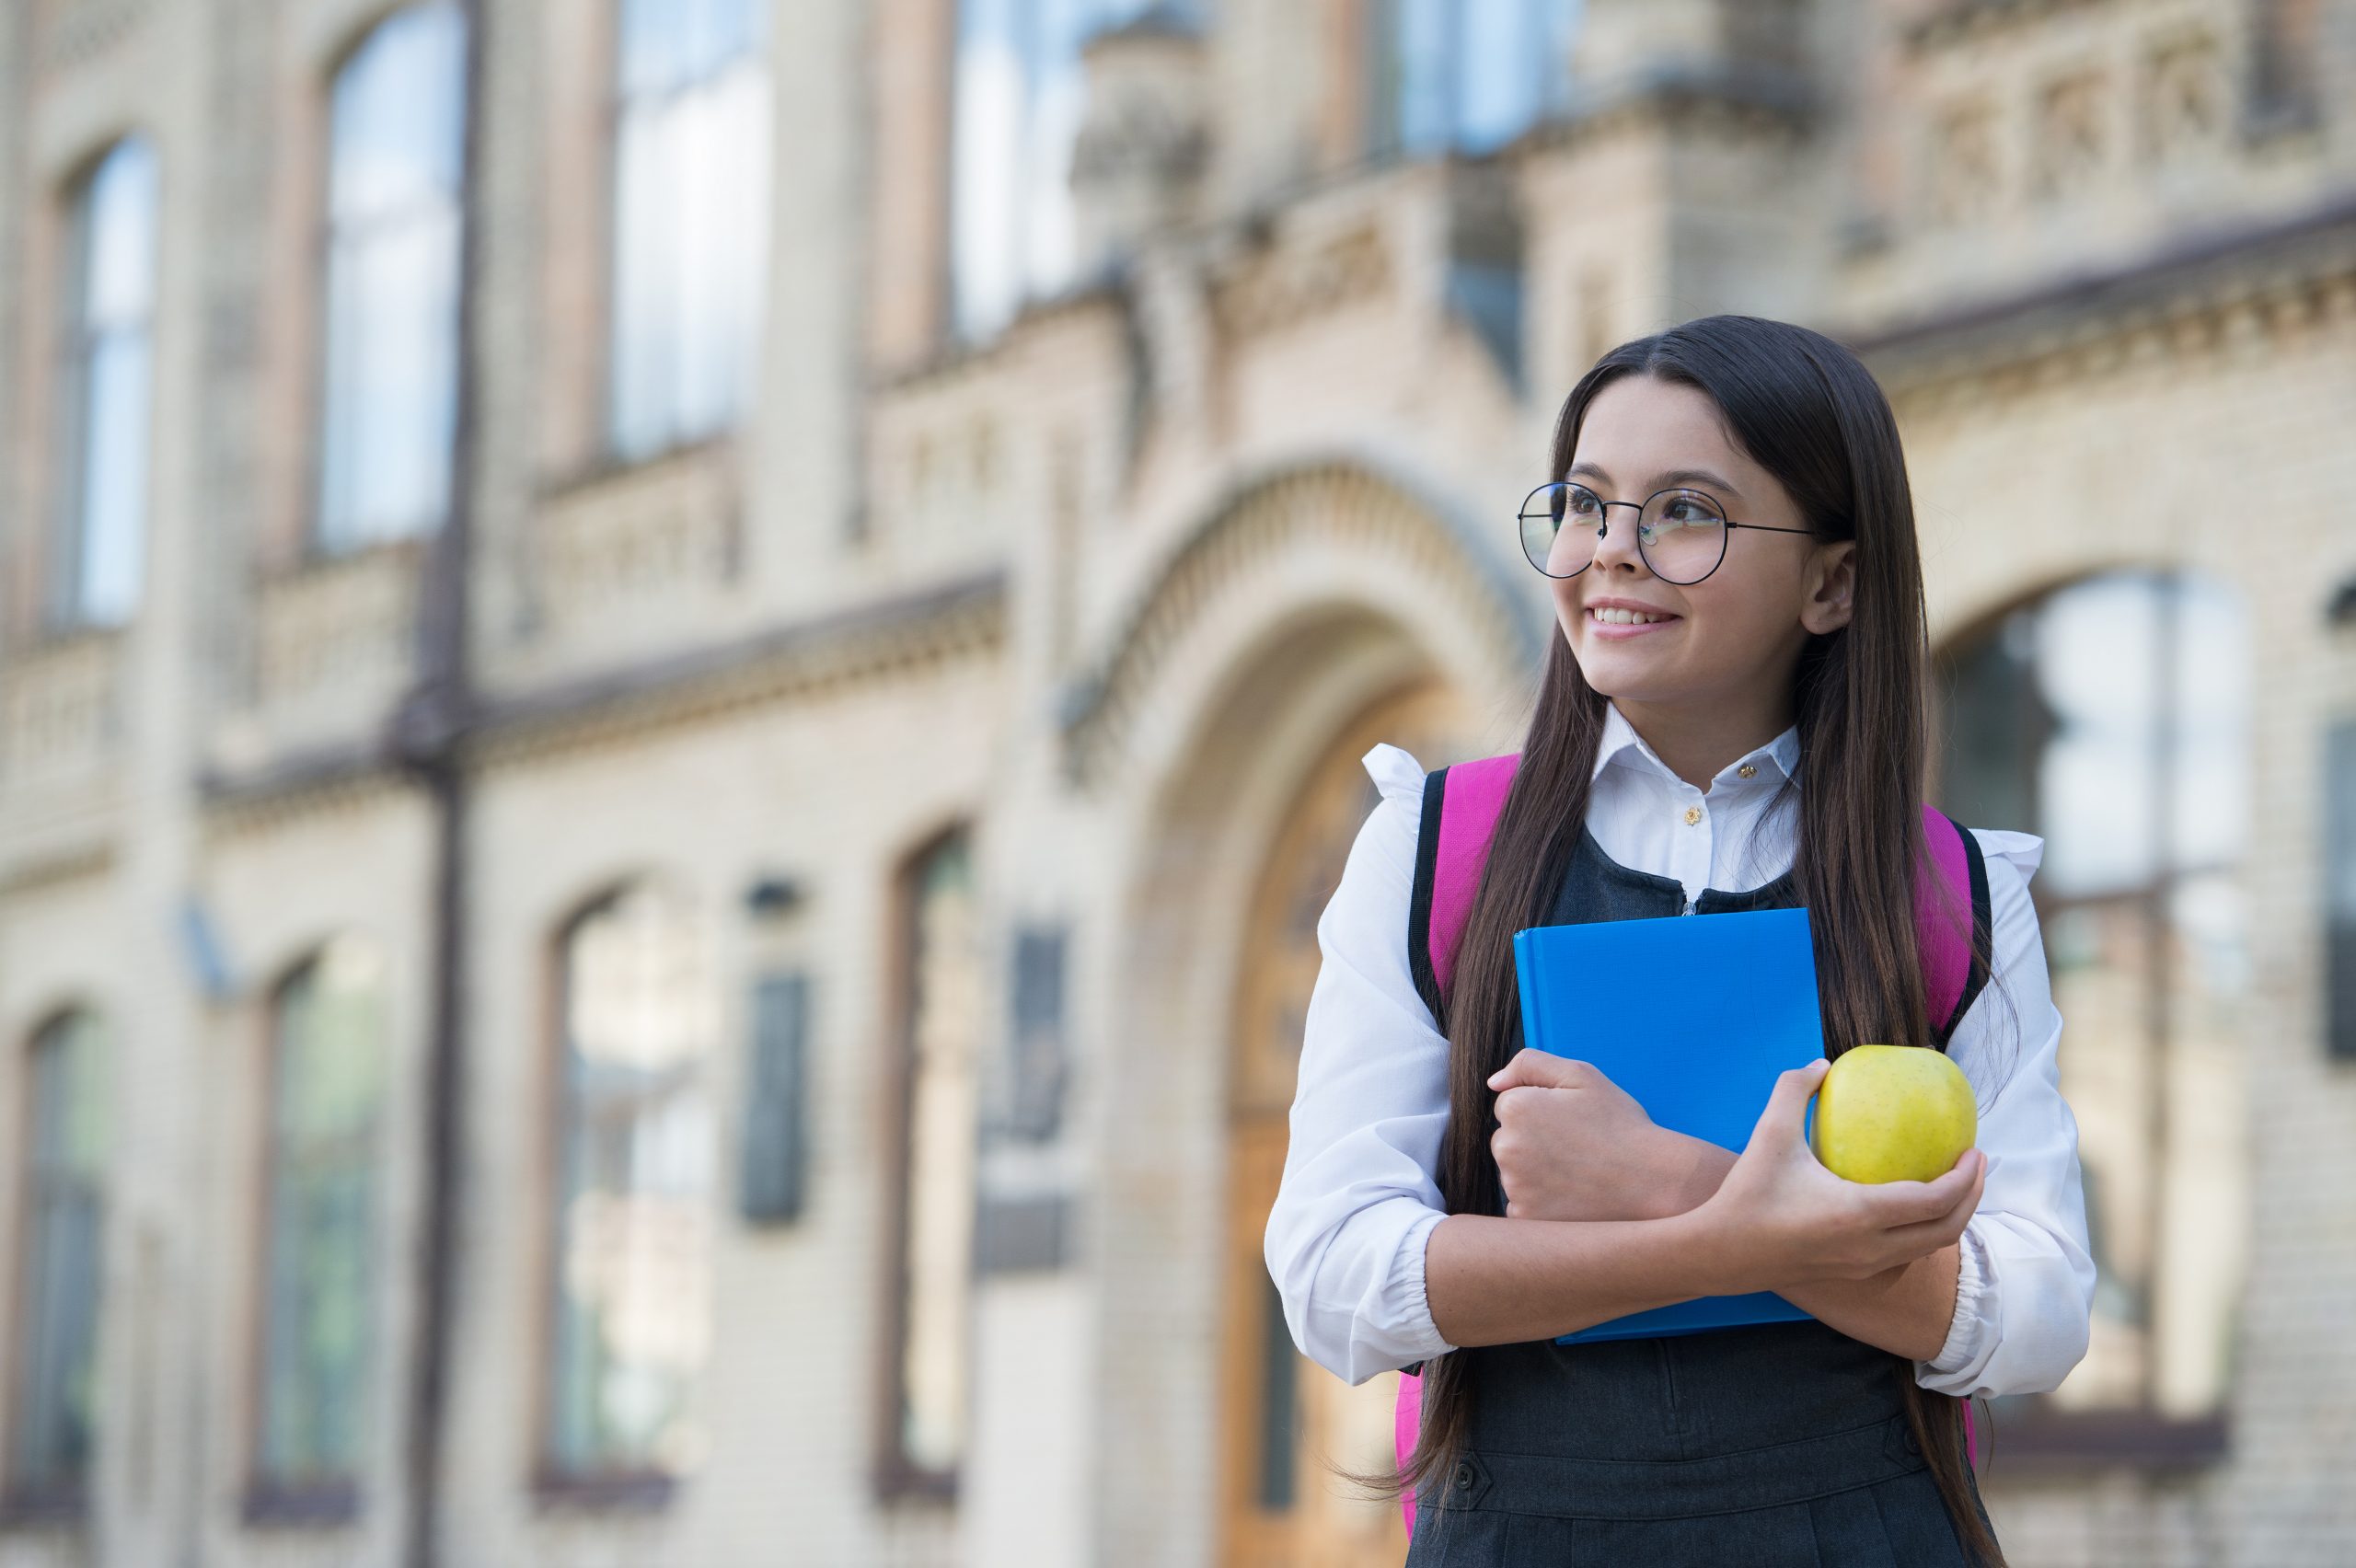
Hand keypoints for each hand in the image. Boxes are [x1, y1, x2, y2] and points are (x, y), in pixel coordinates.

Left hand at [1486, 1048, 1678, 1221]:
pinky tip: (1571, 1196)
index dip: (1542, 1111)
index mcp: (1515, 1109)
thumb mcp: (1581, 1076)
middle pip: (1506, 1141)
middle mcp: (1506, 1147)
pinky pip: (1521, 1205)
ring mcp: (1514, 1186)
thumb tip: (1494, 1082)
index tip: (1570, 1122)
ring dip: (1535, 1173)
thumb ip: (1529, 1064)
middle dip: (1533, 1142)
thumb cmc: (1620, 1126)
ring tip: (1578, 1172)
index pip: (1508, 1106)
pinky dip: (1541, 1203)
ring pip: (1514, 1173)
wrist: (1653, 1181)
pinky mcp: (1525, 1218)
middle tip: (1576, 1148)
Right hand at [1696, 1058, 1985, 1292]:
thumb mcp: (1769, 1133)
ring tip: (1953, 1185)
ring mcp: (1866, 1266)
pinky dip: (1925, 1233)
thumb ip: (1795, 1089)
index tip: (1974, 1150)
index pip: (1935, 1200)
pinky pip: (1908, 1254)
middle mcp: (1873, 1247)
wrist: (1721, 1254)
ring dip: (1951, 1217)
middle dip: (1972, 1197)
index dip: (1965, 1176)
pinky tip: (1912, 1208)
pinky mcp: (1855, 1275)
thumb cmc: (1747, 1193)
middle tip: (1975, 1164)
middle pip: (1947, 1229)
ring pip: (1930, 1247)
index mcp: (1861, 1213)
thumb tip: (1823, 1065)